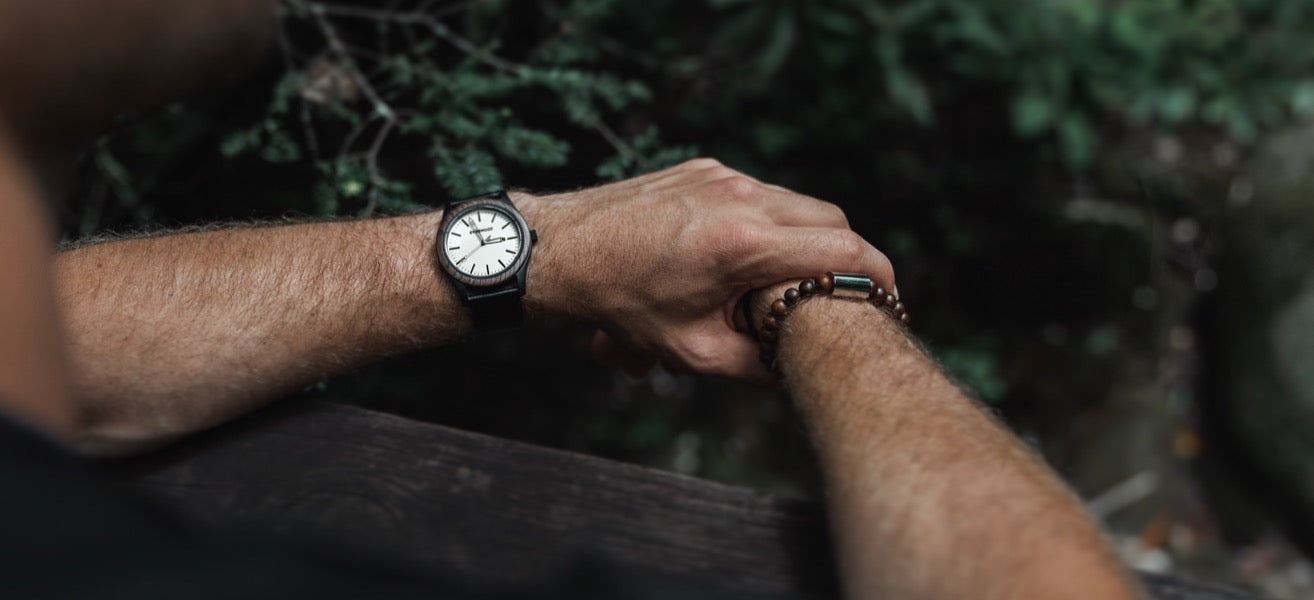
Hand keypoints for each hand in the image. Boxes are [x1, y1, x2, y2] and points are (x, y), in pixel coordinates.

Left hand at [517, 158, 894, 384]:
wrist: (561, 248)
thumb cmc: (619, 302)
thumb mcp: (692, 350)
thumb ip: (757, 363)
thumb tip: (797, 368)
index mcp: (743, 244)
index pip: (842, 252)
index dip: (878, 279)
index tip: (889, 301)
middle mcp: (741, 199)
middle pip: (831, 221)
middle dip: (844, 260)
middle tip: (841, 296)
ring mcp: (723, 177)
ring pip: (797, 204)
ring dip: (803, 241)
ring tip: (780, 282)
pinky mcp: (705, 169)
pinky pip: (759, 193)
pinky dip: (766, 224)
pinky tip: (740, 259)